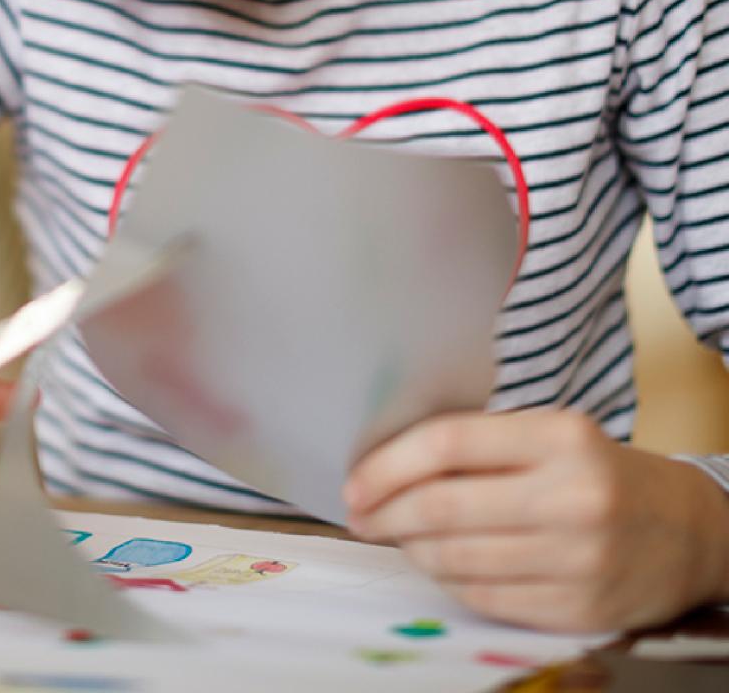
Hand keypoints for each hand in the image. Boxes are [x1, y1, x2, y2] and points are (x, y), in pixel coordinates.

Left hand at [343, 408, 728, 631]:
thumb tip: (387, 463)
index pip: (448, 443)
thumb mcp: (549, 435)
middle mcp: (572, 498)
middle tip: (360, 516)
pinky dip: (449, 580)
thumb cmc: (597, 472)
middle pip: (443, 506)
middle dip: (386, 513)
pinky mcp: (581, 610)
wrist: (688, 532)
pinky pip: (486, 598)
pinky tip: (438, 565)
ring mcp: (579, 560)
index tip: (356, 482)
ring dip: (412, 549)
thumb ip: (480, 444)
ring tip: (398, 537)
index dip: (388, 465)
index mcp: (560, 437)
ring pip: (458, 559)